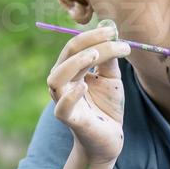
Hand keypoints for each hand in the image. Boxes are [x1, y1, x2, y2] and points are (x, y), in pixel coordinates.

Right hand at [48, 21, 131, 163]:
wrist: (109, 138)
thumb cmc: (106, 106)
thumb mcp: (110, 77)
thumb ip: (109, 57)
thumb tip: (110, 29)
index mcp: (70, 71)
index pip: (75, 46)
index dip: (92, 35)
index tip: (113, 30)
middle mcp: (62, 84)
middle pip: (66, 56)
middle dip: (88, 42)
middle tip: (110, 36)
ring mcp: (63, 102)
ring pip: (56, 79)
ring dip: (75, 63)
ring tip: (95, 55)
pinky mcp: (70, 120)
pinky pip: (62, 108)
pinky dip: (71, 96)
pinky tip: (85, 86)